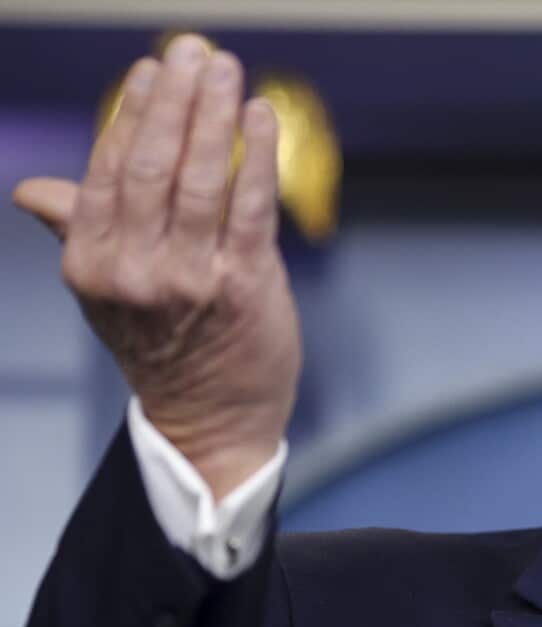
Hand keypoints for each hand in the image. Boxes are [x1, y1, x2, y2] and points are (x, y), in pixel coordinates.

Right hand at [12, 36, 300, 500]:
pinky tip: (261, 116)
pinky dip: (255, 156)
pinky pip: (250, 207)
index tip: (153, 69)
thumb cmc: (163, 342)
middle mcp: (132, 269)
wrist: (211, 416)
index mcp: (90, 263)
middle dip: (174, 100)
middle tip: (194, 50)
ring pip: (200, 178)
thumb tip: (33, 191)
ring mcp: (189, 278)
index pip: (107, 170)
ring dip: (215, 115)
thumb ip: (79, 231)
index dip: (131, 114)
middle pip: (151, 164)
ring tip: (227, 69)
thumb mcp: (106, 291)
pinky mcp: (243, 285)